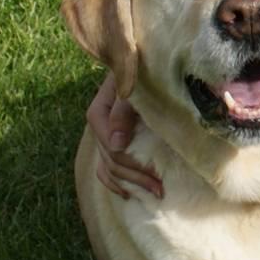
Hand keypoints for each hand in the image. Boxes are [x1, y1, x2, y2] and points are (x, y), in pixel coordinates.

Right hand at [87, 73, 162, 198]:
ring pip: (107, 168)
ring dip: (129, 184)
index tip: (156, 177)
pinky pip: (104, 169)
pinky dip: (116, 183)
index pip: (110, 147)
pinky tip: (129, 193)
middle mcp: (98, 127)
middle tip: (160, 190)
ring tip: (154, 193)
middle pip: (110, 161)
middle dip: (135, 178)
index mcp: (99, 112)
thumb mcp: (134, 87)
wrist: (144, 65)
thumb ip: (124, 110)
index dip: (132, 164)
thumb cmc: (143, 72)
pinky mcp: (110, 142)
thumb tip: (116, 144)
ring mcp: (103, 136)